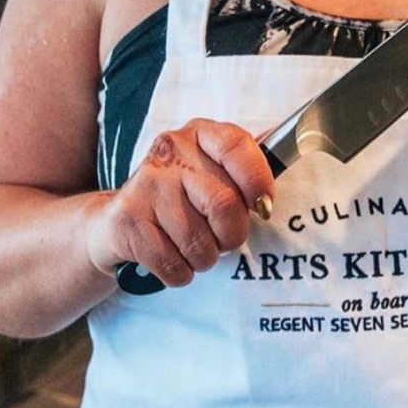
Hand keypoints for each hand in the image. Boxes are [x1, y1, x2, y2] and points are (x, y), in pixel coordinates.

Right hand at [85, 120, 274, 287]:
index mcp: (199, 134)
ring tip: (194, 247)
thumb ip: (246, 162)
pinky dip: (181, 273)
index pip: (238, 145)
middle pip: (224, 204)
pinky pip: (173, 264)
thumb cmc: (178, 197)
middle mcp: (170, 152)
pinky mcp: (127, 222)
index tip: (264, 206)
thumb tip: (291, 143)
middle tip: (223, 238)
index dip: (258, 180)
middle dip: (231, 235)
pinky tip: (172, 258)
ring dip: (204, 258)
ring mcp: (145, 185)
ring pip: (199, 242)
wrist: (117, 223)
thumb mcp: (210, 170)